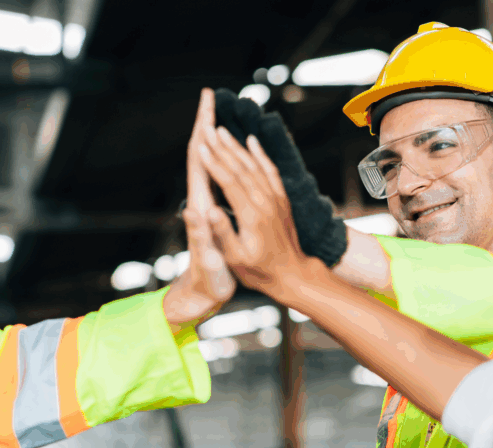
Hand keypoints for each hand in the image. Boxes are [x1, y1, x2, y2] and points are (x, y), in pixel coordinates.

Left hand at [162, 90, 236, 330]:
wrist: (199, 298)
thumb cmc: (207, 283)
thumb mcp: (208, 261)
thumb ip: (202, 236)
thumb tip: (194, 210)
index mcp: (200, 207)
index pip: (199, 160)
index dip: (202, 130)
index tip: (207, 105)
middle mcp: (200, 201)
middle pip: (200, 154)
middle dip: (204, 124)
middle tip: (211, 97)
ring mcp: (206, 207)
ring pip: (209, 163)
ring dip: (212, 138)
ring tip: (219, 115)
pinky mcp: (213, 214)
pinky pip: (219, 178)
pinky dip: (224, 160)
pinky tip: (230, 154)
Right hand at [214, 89, 347, 266]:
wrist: (293, 274)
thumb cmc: (260, 271)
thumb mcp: (236, 258)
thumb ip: (223, 232)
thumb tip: (207, 210)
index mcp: (251, 215)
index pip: (229, 182)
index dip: (213, 163)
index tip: (200, 146)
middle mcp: (265, 202)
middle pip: (241, 168)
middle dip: (222, 147)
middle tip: (207, 128)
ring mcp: (275, 199)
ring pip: (254, 165)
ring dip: (237, 147)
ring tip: (222, 130)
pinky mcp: (282, 200)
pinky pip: (271, 171)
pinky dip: (261, 154)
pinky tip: (252, 141)